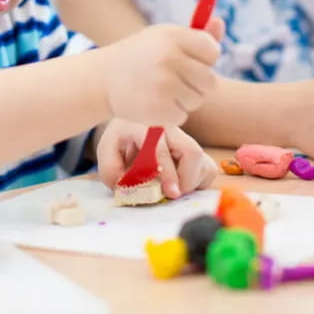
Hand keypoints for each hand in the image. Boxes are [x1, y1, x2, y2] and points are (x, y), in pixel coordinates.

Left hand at [96, 120, 217, 197]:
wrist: (132, 120)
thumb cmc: (121, 138)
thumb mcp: (107, 150)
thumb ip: (110, 170)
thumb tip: (126, 188)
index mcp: (147, 127)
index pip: (161, 149)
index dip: (168, 172)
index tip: (171, 193)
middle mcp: (171, 130)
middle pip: (193, 152)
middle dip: (187, 179)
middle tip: (172, 193)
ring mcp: (186, 138)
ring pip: (203, 163)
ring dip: (189, 182)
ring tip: (169, 184)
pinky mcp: (196, 149)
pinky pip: (207, 169)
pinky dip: (196, 182)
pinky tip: (179, 180)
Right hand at [100, 21, 221, 125]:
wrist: (104, 78)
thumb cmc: (142, 55)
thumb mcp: (166, 38)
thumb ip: (197, 35)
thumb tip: (220, 22)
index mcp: (173, 37)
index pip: (212, 51)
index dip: (204, 59)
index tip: (190, 61)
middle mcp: (168, 58)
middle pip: (209, 81)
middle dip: (197, 84)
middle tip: (177, 80)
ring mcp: (162, 85)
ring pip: (197, 100)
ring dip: (184, 99)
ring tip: (162, 90)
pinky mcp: (157, 108)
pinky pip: (182, 116)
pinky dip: (171, 113)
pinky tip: (154, 102)